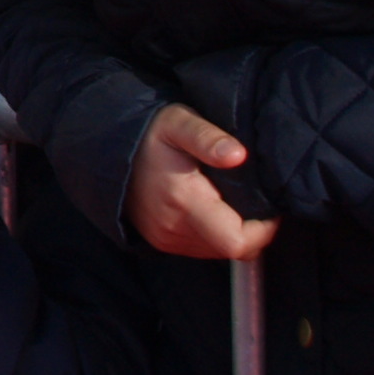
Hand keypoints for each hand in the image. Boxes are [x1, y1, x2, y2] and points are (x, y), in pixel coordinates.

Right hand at [125, 102, 278, 259]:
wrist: (107, 148)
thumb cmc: (149, 132)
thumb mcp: (179, 123)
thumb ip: (208, 138)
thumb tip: (238, 155)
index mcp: (184, 202)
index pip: (238, 241)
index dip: (263, 230)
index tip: (266, 204)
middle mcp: (174, 229)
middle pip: (233, 249)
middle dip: (252, 228)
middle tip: (250, 196)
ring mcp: (167, 239)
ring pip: (219, 251)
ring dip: (233, 230)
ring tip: (228, 197)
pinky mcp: (163, 242)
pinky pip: (203, 248)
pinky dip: (215, 232)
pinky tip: (212, 206)